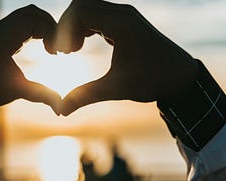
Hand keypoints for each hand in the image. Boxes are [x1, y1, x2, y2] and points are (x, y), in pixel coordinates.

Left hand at [0, 4, 60, 111]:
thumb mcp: (17, 92)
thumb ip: (41, 95)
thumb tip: (61, 108)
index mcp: (2, 39)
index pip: (34, 20)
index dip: (51, 33)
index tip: (56, 54)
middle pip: (32, 12)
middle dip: (50, 26)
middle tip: (57, 48)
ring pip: (26, 15)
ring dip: (42, 26)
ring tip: (50, 47)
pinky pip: (20, 22)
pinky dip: (34, 29)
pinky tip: (40, 46)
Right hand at [54, 0, 198, 115]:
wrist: (180, 77)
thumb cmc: (152, 80)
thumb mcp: (116, 88)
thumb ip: (86, 96)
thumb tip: (61, 110)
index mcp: (121, 24)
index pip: (80, 10)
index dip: (64, 29)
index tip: (63, 53)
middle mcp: (123, 14)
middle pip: (81, 5)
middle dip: (67, 26)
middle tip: (65, 52)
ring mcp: (125, 17)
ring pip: (89, 9)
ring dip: (76, 27)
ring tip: (72, 50)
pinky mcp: (125, 23)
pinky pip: (98, 16)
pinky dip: (85, 28)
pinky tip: (82, 46)